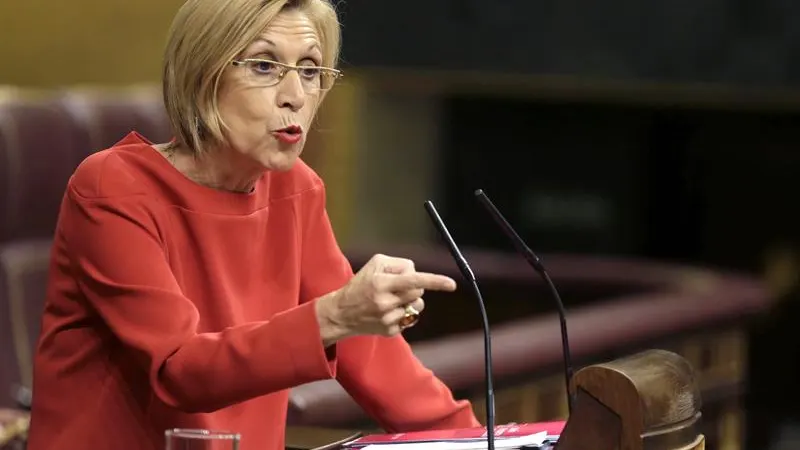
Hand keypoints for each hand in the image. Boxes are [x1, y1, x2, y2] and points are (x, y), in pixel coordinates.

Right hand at [317, 254, 456, 340]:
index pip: (414, 280)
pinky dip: (404, 313)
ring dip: (411, 301)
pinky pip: (410, 319)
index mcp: (382, 284)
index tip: (452, 284)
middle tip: (400, 286)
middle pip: (419, 292)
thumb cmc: (360, 285)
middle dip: (415, 287)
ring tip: (394, 300)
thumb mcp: (375, 264)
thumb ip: (399, 264)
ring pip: (417, 306)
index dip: (435, 281)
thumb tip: (416, 273)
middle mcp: (385, 302)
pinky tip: (388, 312)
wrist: (341, 314)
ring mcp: (388, 319)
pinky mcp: (390, 332)